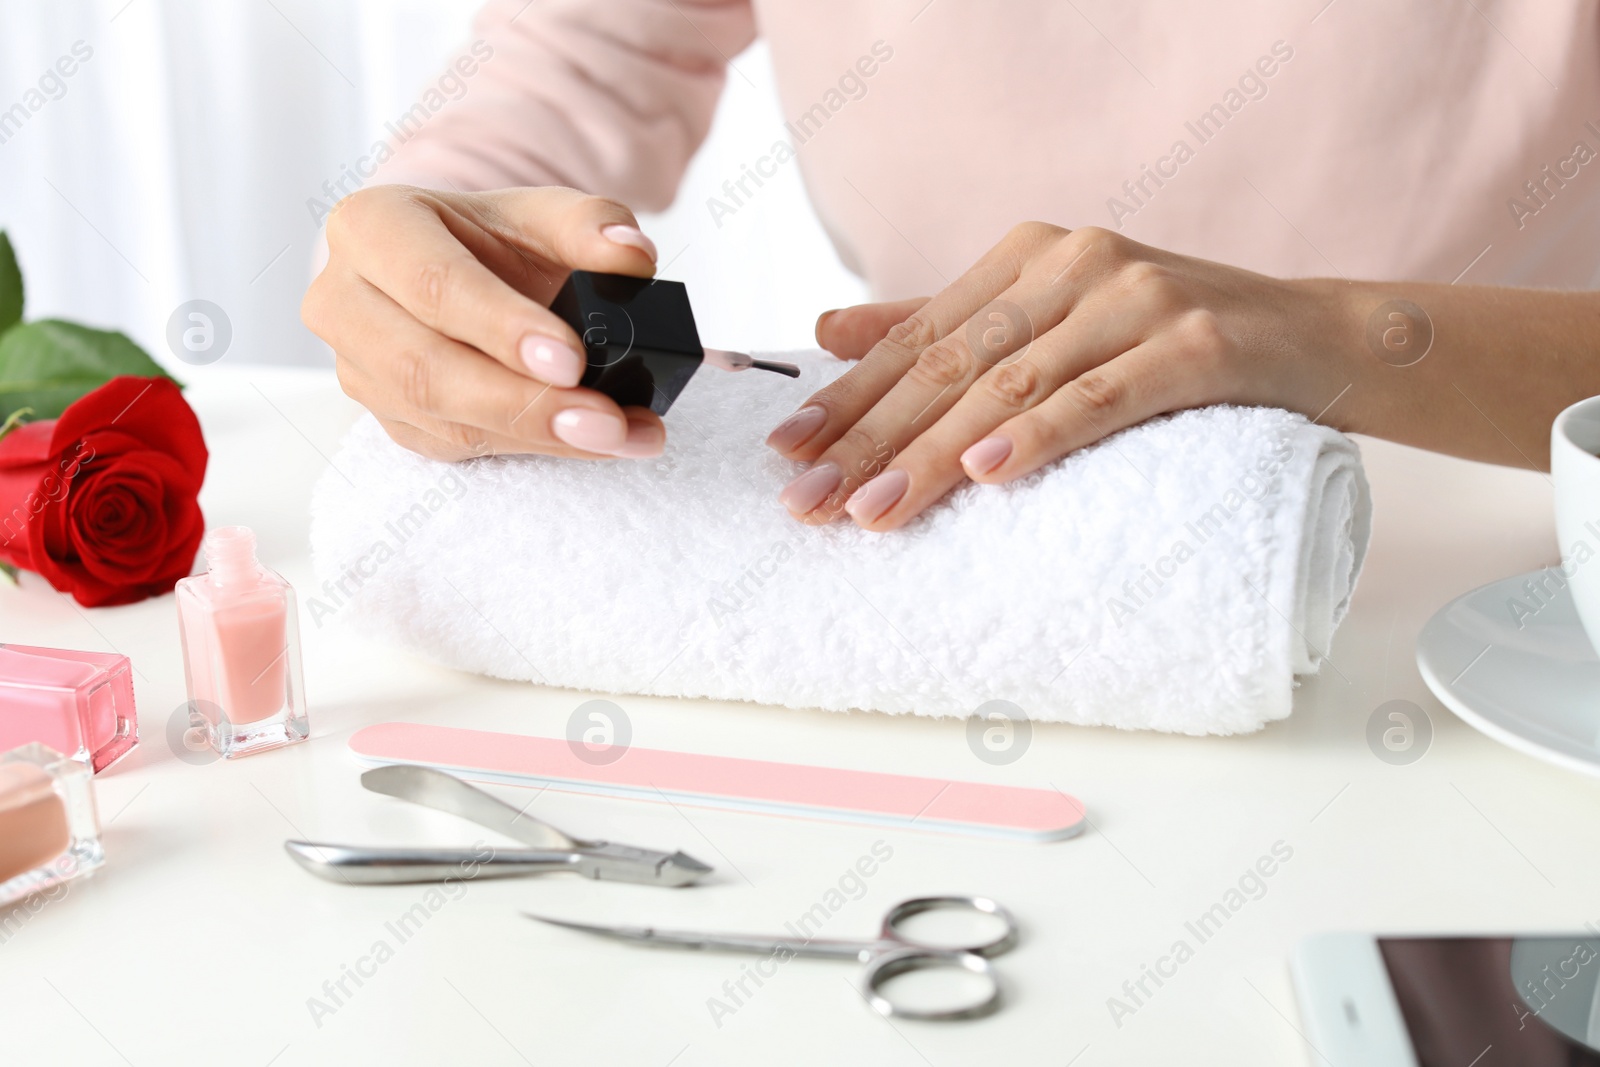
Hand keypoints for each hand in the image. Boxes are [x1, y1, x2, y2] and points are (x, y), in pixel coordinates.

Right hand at [303, 184, 665, 460]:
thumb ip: (591, 223)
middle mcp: (344, 300)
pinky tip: (593, 441)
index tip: (571, 358)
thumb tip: (632, 255)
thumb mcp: (542, 213)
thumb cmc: (495, 239)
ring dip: (538, 435)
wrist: (468, 273)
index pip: (432, 282)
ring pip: (440, 418)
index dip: (500, 326)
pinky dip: (532, 448)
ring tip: (620, 432)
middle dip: (524, 402)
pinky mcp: (389, 418)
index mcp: (371, 226)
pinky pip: (455, 445)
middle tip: (606, 417)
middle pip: (425, 368)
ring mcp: (359, 368)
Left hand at [767, 224, 1350, 528]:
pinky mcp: (1196, 342)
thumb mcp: (1053, 318)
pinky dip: (1039, 434)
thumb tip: (831, 331)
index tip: (787, 451)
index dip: (848, 396)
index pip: (919, 337)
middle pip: (951, 364)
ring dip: (932, 454)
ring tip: (873, 510)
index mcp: (1029, 256)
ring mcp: (1136, 298)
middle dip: (870, 438)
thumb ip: (946, 323)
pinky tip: (985, 471)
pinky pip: (1101, 395)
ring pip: (1011, 386)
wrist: (1315, 338)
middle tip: (808, 500)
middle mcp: (1074, 263)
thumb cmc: (1170, 338)